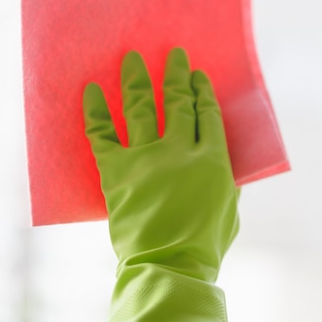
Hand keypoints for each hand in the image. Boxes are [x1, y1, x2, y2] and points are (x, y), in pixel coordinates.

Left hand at [83, 47, 238, 280]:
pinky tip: (91, 90)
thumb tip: (225, 167)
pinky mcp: (118, 171)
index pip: (207, 114)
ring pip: (141, 107)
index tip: (198, 75)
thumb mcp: (230, 211)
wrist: (169, 266)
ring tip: (133, 58)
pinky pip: (102, 134)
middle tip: (173, 55)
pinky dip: (95, 111)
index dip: (202, 91)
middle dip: (176, 75)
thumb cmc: (206, 244)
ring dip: (137, 79)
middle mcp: (180, 150)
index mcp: (213, 160)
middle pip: (177, 102)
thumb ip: (228, 183)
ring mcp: (147, 158)